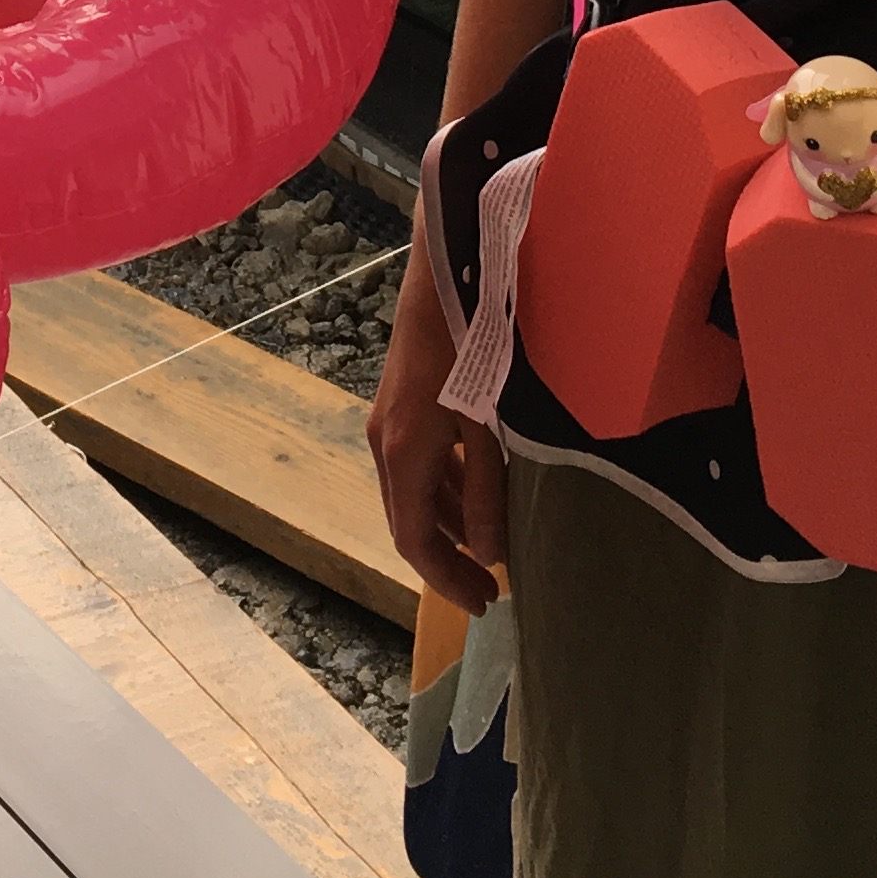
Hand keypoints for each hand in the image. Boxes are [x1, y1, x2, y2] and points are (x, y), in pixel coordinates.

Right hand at [370, 237, 506, 615]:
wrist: (446, 273)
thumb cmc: (473, 346)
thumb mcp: (488, 424)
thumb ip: (489, 490)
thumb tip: (489, 554)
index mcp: (404, 453)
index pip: (415, 540)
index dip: (447, 579)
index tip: (485, 604)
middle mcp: (386, 443)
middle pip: (409, 521)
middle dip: (449, 560)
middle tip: (490, 589)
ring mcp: (389, 422)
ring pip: (414, 493)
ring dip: (449, 526)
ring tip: (491, 550)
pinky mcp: (401, 403)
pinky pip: (419, 466)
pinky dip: (446, 492)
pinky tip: (478, 494)